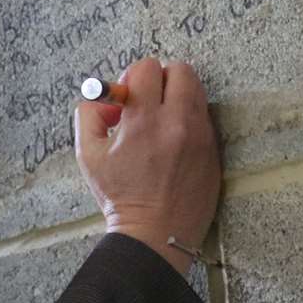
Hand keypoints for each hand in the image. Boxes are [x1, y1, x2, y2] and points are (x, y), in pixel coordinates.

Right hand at [74, 57, 221, 274]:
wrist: (155, 235)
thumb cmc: (120, 197)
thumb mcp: (88, 155)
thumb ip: (89, 114)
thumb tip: (106, 97)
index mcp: (144, 121)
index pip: (148, 67)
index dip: (133, 77)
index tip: (129, 98)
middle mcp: (178, 123)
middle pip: (181, 70)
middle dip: (162, 79)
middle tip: (149, 102)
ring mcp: (201, 137)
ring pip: (197, 92)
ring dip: (178, 98)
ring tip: (162, 123)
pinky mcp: (214, 151)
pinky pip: (204, 119)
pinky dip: (189, 122)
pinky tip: (174, 145)